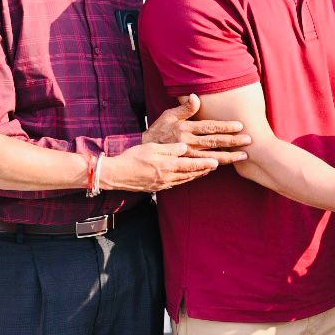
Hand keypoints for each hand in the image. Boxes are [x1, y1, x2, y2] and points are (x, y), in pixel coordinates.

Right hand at [100, 142, 217, 191]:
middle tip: (218, 165)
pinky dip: (186, 179)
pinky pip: (177, 183)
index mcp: (168, 165)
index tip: (216, 162)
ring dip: (197, 175)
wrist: (117, 174)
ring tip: (207, 170)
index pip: (191, 165)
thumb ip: (170, 148)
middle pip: (191, 174)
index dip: (205, 164)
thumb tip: (184, 147)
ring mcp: (164, 184)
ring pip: (185, 179)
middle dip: (205, 170)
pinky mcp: (158, 187)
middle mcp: (168, 176)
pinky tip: (189, 176)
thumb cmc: (133, 157)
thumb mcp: (152, 148)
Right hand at [145, 94, 250, 162]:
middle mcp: (187, 143)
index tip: (240, 126)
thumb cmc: (158, 130)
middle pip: (214, 142)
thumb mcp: (168, 115)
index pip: (209, 127)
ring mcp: (186, 157)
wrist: (142, 151)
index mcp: (185, 129)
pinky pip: (201, 167)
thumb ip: (185, 108)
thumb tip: (196, 96)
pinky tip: (225, 164)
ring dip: (228, 157)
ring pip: (211, 157)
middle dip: (233, 141)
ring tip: (243, 156)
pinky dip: (214, 166)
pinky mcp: (184, 166)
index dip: (225, 126)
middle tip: (248, 140)